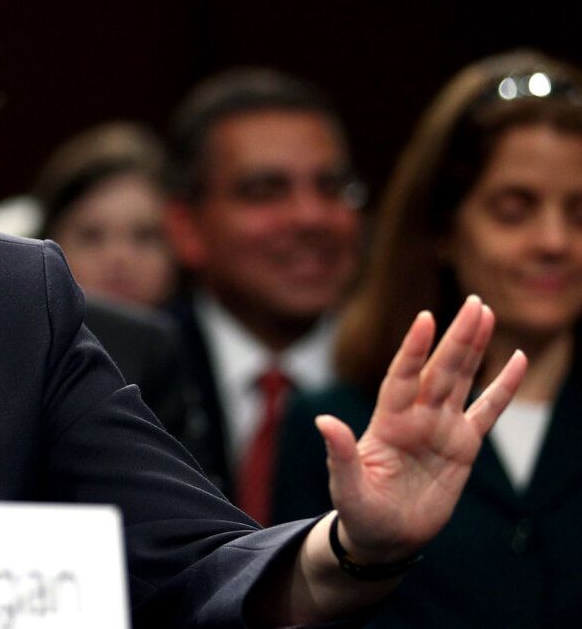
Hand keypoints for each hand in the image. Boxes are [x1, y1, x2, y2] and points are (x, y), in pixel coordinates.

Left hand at [316, 295, 525, 562]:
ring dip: (474, 347)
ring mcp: (441, 428)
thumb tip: (323, 421)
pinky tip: (516, 360)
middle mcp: (416, 417)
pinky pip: (487, 410)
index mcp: (387, 423)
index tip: (425, 319)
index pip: (402, 377)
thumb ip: (339, 454)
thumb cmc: (359, 510)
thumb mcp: (346, 486)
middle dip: (456, 337)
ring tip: (486, 313)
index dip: (413, 350)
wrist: (384, 536)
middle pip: (439, 369)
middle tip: (475, 302)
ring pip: (461, 379)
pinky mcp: (463, 446)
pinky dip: (503, 387)